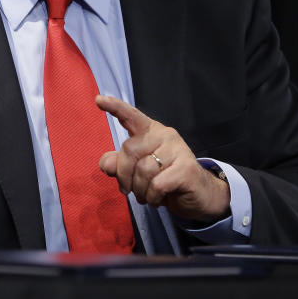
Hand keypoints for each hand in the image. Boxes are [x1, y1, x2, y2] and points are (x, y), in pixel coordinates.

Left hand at [96, 95, 229, 221]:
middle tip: (129, 190)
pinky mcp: (187, 168)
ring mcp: (178, 149)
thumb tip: (106, 163)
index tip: (98, 99)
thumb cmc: (163, 179)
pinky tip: (158, 199)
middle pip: (129, 150)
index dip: (114, 107)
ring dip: (140, 190)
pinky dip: (152, 196)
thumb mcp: (136, 172)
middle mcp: (165, 134)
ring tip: (147, 196)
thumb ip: (119, 165)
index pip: (131, 116)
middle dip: (124, 176)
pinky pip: (157, 184)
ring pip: (143, 170)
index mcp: (150, 131)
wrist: (198, 195)